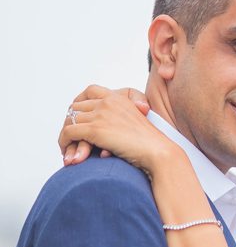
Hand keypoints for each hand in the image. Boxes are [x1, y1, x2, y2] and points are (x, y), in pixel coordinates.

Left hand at [58, 87, 180, 174]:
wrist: (159, 153)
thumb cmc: (152, 146)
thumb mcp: (136, 125)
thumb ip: (120, 121)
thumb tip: (104, 134)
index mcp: (119, 98)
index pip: (91, 91)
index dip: (80, 103)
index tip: (77, 117)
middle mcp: (108, 101)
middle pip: (76, 107)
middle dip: (71, 124)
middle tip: (70, 140)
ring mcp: (101, 114)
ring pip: (69, 121)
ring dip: (66, 137)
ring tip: (68, 151)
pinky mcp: (95, 129)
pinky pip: (69, 132)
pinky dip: (65, 143)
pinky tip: (69, 155)